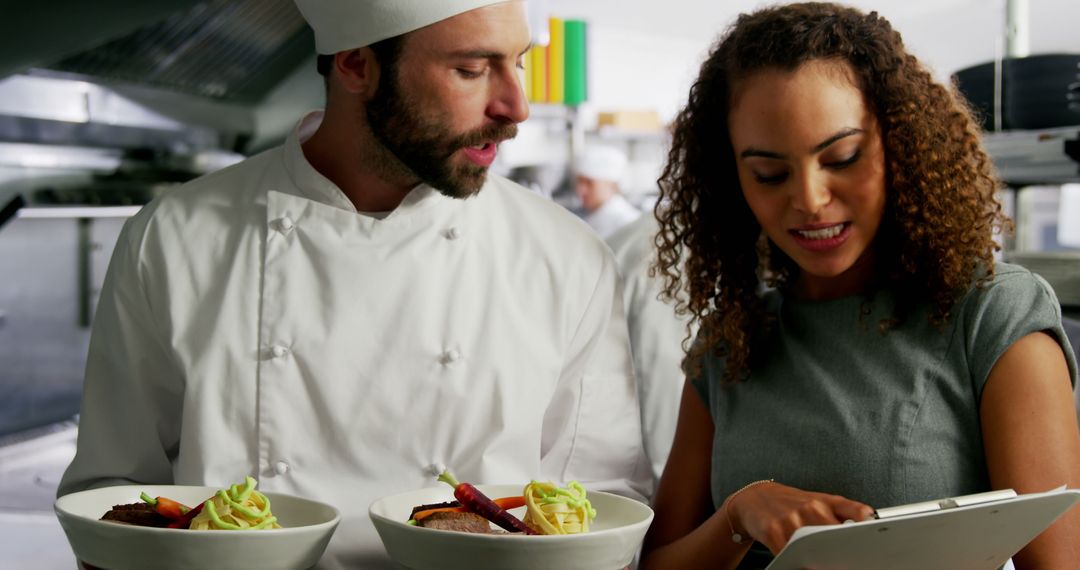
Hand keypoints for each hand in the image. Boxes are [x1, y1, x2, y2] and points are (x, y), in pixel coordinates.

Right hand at [726, 482, 873, 554]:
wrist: (755, 499)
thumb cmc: (792, 505)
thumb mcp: (818, 502)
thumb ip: (843, 514)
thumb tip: (869, 527)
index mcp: (826, 501)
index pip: (857, 511)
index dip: (868, 523)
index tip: (874, 537)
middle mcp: (810, 507)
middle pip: (835, 535)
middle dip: (845, 552)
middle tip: (853, 562)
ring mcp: (791, 518)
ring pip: (813, 547)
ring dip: (822, 561)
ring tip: (827, 564)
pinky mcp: (773, 531)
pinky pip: (791, 554)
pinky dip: (800, 563)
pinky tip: (804, 563)